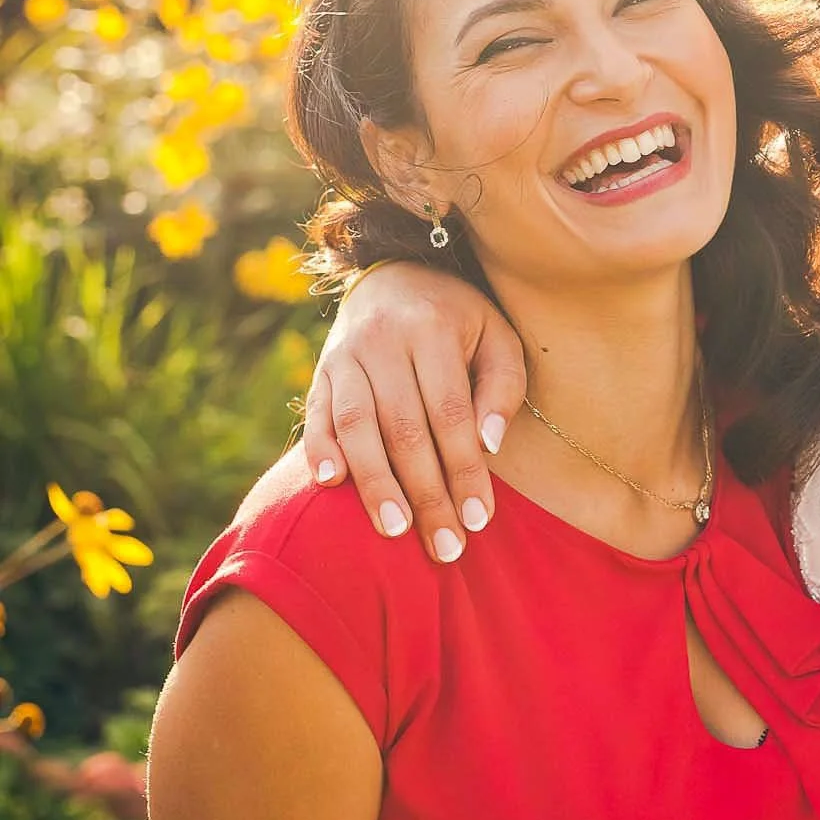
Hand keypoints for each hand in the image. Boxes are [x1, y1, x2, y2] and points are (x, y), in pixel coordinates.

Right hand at [303, 268, 525, 561]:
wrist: (397, 272)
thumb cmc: (460, 318)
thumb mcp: (498, 336)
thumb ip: (502, 386)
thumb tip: (489, 445)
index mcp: (433, 328)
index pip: (450, 414)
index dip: (464, 470)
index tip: (479, 520)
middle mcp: (383, 340)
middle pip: (404, 429)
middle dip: (426, 494)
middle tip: (444, 547)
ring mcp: (345, 354)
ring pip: (356, 426)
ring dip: (374, 483)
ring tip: (394, 530)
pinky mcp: (320, 369)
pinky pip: (317, 413)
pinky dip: (320, 448)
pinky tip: (330, 483)